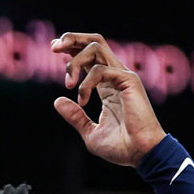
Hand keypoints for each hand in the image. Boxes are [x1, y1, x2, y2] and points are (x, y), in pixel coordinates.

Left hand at [51, 32, 166, 166]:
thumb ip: (75, 116)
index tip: (53, 47)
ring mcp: (123, 76)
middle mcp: (115, 76)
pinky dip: (86, 83)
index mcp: (107, 85)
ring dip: (75, 60)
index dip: (71, 48)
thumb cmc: (121, 147)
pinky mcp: (129, 81)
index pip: (89, 56)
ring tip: (67, 83)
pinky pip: (101, 70)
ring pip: (96, 48)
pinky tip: (83, 100)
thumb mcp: (90, 131)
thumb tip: (57, 101)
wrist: (140, 154)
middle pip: (95, 42)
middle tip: (53, 47)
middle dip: (72, 39)